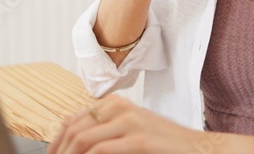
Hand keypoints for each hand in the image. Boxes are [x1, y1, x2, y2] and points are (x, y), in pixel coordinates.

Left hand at [47, 95, 204, 153]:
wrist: (197, 148)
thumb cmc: (163, 145)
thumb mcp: (130, 133)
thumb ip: (105, 133)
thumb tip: (73, 146)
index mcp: (115, 104)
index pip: (71, 120)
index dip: (56, 143)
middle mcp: (119, 108)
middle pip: (73, 130)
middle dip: (60, 152)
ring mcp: (129, 122)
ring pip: (82, 140)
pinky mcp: (139, 140)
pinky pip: (100, 151)